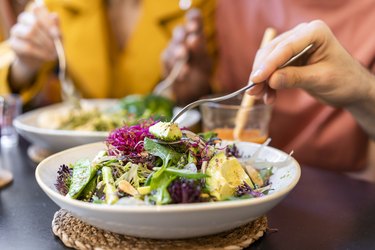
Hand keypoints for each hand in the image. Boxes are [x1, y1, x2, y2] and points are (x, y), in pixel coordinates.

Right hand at [8, 4, 59, 90]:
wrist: (39, 61)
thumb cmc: (50, 46)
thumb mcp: (57, 38)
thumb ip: (56, 28)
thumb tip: (55, 15)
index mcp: (34, 15)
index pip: (38, 11)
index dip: (49, 23)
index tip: (58, 35)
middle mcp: (23, 21)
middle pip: (33, 22)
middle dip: (48, 36)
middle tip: (58, 48)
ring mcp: (16, 32)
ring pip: (27, 32)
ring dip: (43, 44)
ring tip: (53, 53)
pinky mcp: (14, 45)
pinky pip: (25, 47)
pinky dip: (38, 53)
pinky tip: (47, 58)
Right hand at [162, 9, 211, 104]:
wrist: (192, 92)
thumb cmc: (200, 74)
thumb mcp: (204, 62)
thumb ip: (199, 49)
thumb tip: (193, 38)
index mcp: (196, 35)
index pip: (194, 19)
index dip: (193, 18)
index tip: (195, 25)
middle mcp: (183, 40)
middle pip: (179, 31)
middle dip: (182, 35)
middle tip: (189, 40)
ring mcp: (173, 50)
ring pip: (172, 45)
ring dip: (179, 52)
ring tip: (185, 60)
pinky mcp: (165, 61)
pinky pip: (167, 59)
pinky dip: (175, 66)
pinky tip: (183, 74)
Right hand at [248, 20, 373, 107]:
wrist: (351, 88)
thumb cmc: (343, 80)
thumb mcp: (320, 79)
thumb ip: (296, 78)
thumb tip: (271, 80)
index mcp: (314, 32)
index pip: (286, 47)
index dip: (269, 64)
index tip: (256, 79)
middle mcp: (301, 34)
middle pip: (272, 52)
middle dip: (261, 72)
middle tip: (252, 90)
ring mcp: (294, 46)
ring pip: (268, 61)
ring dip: (262, 80)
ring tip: (259, 96)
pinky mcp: (289, 59)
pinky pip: (272, 70)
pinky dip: (268, 84)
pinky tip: (269, 97)